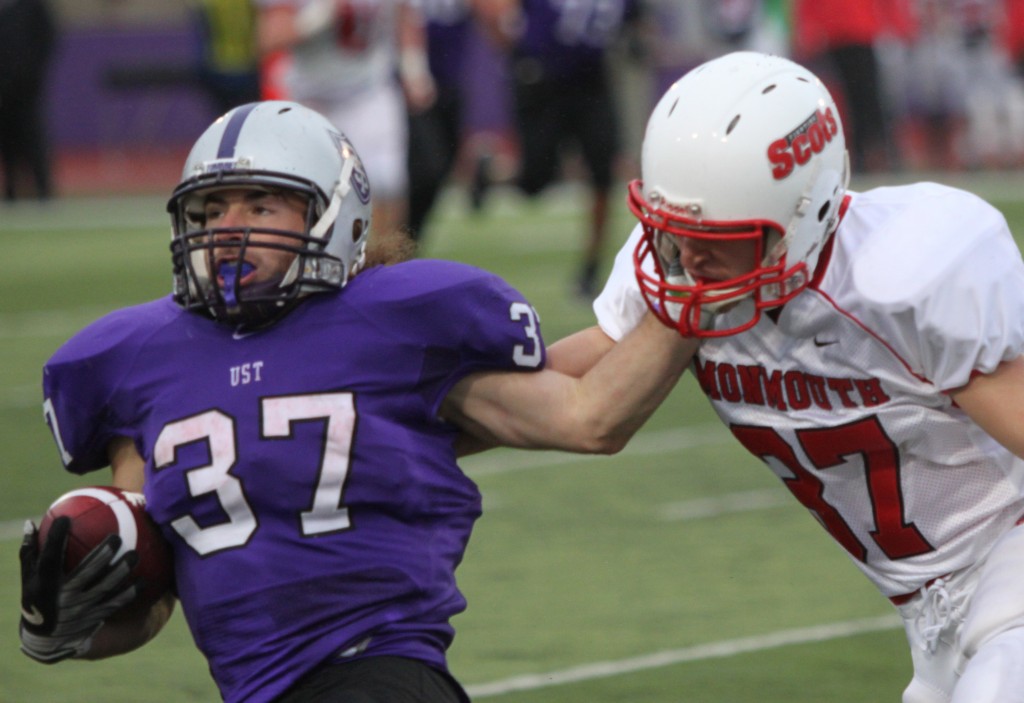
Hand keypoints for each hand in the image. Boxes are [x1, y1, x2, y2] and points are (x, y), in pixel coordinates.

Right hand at [19, 517, 139, 663]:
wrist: (49, 639)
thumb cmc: (39, 599)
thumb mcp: (28, 580)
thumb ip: (30, 553)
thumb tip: (31, 523)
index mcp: (44, 587)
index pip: (50, 560)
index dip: (56, 539)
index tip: (66, 518)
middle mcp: (62, 599)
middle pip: (85, 574)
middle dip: (102, 555)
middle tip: (117, 537)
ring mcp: (80, 610)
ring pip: (104, 589)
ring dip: (121, 571)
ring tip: (135, 554)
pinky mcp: (95, 618)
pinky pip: (116, 604)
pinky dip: (130, 592)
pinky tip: (144, 580)